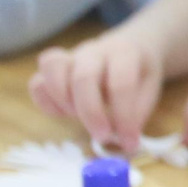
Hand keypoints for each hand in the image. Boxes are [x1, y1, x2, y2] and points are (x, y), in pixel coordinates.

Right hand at [30, 30, 165, 150]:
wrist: (129, 44)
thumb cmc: (137, 71)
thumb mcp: (150, 89)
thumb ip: (137, 113)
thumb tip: (123, 142)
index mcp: (125, 53)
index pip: (121, 83)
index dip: (124, 116)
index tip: (129, 141)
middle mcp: (95, 50)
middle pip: (83, 77)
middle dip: (91, 113)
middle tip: (102, 135)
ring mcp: (71, 56)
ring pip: (52, 68)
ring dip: (62, 100)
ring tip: (77, 116)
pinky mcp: (54, 69)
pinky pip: (37, 82)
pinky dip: (45, 102)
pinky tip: (63, 113)